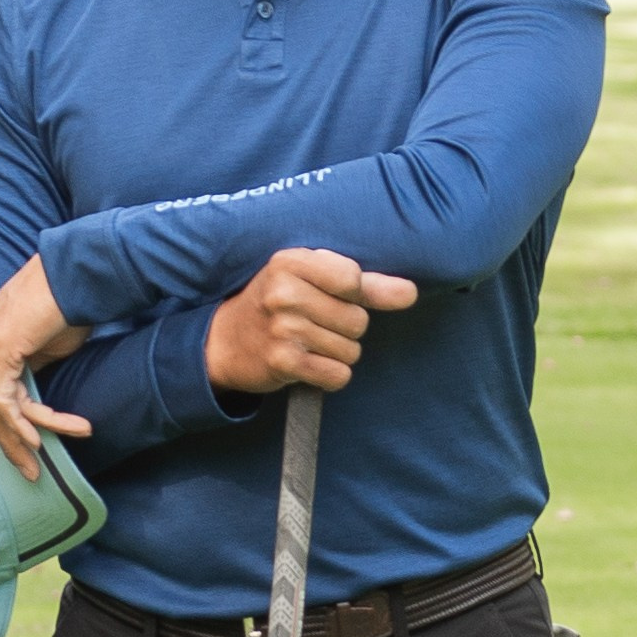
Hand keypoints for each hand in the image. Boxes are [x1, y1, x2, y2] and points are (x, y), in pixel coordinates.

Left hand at [0, 255, 90, 476]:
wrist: (77, 273)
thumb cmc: (69, 305)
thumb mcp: (46, 347)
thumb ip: (30, 371)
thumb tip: (29, 398)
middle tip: (2, 468)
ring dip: (16, 441)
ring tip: (35, 466)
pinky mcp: (1, 347)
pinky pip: (5, 399)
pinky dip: (20, 424)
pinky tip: (38, 441)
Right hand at [204, 247, 417, 396]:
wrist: (226, 341)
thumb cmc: (278, 303)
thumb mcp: (313, 281)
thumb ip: (367, 284)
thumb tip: (411, 293)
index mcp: (291, 262)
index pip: (354, 279)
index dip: (354, 294)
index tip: (332, 296)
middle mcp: (284, 293)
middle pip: (358, 320)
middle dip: (346, 328)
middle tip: (316, 324)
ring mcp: (282, 329)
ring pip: (351, 350)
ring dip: (338, 353)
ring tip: (309, 343)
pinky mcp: (283, 362)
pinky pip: (337, 374)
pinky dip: (330, 374)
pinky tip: (309, 363)